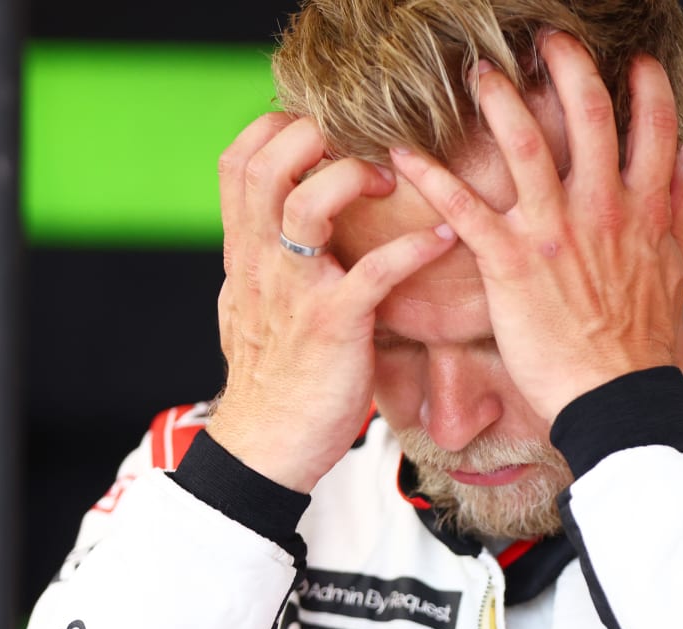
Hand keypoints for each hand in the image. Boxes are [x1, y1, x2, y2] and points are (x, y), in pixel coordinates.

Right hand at [209, 113, 457, 490]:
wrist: (267, 446)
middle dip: (315, 136)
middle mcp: (262, 261)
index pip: (238, 161)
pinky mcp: (334, 324)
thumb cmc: (270, 378)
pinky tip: (443, 240)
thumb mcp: (246, 308)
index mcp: (244, 252)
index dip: (276, 128)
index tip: (322, 130)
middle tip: (361, 149)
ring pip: (308, 204)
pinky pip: (375, 271)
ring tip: (392, 181)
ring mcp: (296, 290)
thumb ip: (259, 262)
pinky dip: (414, 248)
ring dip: (355, 177)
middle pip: (266, 165)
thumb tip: (267, 231)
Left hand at [389, 32, 682, 423]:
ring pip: (526, 145)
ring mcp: (555, 232)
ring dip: (498, 101)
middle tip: (548, 38)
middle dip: (568, 66)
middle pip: (589, 115)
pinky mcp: (511, 262)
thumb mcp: (680, 271)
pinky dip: (432, 178)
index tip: (634, 61)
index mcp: (645, 209)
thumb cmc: (643, 340)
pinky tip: (404, 153)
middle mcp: (603, 209)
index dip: (646, 87)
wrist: (615, 397)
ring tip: (479, 73)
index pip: (655, 128)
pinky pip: (464, 208)